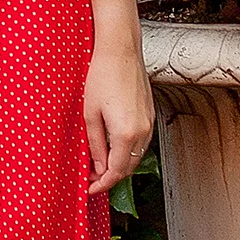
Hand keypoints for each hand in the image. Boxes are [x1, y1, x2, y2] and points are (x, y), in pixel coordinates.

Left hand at [83, 40, 154, 197]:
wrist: (120, 50)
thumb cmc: (101, 76)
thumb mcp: (90, 114)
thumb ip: (96, 145)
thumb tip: (98, 167)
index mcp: (126, 134)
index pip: (115, 172)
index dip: (101, 184)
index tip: (89, 189)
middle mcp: (143, 131)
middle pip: (128, 167)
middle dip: (110, 177)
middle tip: (91, 179)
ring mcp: (149, 123)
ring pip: (136, 156)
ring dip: (120, 164)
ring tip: (100, 164)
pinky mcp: (150, 114)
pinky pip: (141, 142)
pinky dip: (128, 151)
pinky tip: (114, 147)